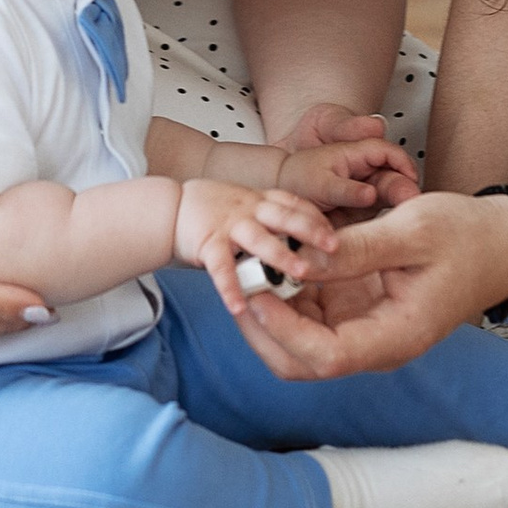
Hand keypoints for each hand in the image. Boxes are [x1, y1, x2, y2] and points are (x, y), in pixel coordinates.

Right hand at [177, 180, 338, 319]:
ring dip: (281, 255)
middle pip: (284, 216)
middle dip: (310, 231)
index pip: (294, 204)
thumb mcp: (248, 205)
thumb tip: (307, 238)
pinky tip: (240, 306)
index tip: (336, 231)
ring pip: (259, 239)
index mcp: (260, 201)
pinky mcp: (209, 244)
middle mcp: (248, 210)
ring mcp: (229, 226)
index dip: (316, 217)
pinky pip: (221, 268)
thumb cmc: (215, 211)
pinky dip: (230, 287)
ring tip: (302, 272)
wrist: (171, 208)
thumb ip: (272, 219)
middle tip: (335, 246)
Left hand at [222, 189, 507, 381]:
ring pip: (299, 339)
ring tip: (250, 262)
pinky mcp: (359, 310)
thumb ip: (355, 250)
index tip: (255, 291)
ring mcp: (365, 329)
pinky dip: (288, 291)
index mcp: (395, 336)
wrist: (498, 242)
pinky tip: (276, 257)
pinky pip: (312, 313)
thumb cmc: (465, 236)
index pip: (325, 357)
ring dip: (269, 307)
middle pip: (301, 361)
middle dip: (261, 327)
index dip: (282, 329)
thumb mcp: (411, 232)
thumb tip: (298, 261)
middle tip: (238, 280)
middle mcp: (375, 344)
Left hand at [270, 121, 418, 213]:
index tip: (412, 179)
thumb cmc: (298, 179)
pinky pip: (378, 220)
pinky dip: (384, 226)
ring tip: (402, 221)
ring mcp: (366, 196)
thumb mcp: (319, 181)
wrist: (281, 197)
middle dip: (405, 190)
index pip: (389, 153)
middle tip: (410, 204)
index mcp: (357, 155)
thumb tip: (370, 194)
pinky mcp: (363, 218)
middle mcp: (366, 175)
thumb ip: (345, 187)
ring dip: (399, 209)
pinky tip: (386, 233)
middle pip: (394, 179)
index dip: (403, 164)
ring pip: (390, 200)